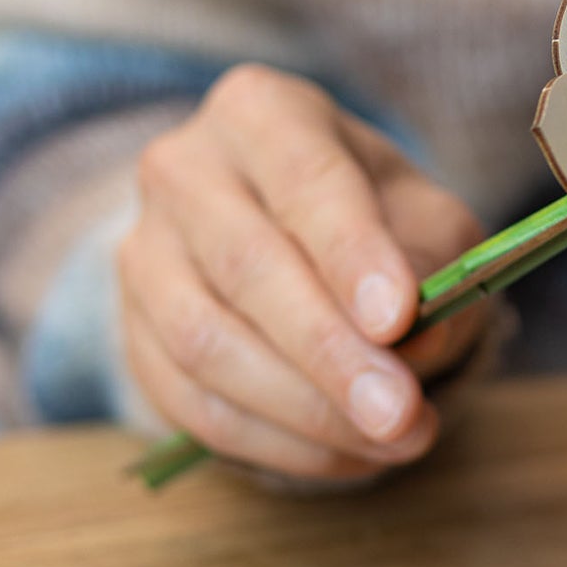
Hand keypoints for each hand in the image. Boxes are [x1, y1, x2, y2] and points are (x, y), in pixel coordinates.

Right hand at [119, 64, 487, 480]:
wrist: (291, 231)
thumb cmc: (376, 214)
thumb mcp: (427, 217)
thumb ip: (435, 267)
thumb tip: (416, 342)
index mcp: (263, 112)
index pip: (306, 182)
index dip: (352, 253)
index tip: (398, 318)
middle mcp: (185, 169)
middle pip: (248, 267)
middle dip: (330, 354)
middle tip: (401, 413)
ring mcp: (143, 251)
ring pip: (206, 344)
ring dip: (305, 410)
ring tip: (393, 440)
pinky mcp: (130, 331)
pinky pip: (189, 402)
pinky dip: (273, 442)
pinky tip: (346, 455)